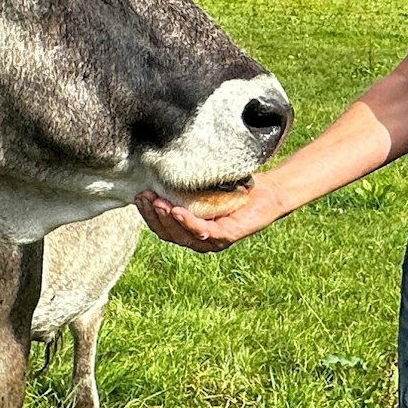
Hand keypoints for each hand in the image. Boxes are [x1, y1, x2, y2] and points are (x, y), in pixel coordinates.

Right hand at [135, 175, 292, 253]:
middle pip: (168, 233)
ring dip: (166, 219)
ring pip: (182, 235)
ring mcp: (213, 241)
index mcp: (191, 230)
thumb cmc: (236, 188)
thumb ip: (184, 185)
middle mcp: (200, 239)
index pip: (163, 228)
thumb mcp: (204, 186)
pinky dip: (187, 222)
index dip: (148, 214)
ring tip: (157, 202)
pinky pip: (202, 232)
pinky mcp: (227, 236)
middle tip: (145, 197)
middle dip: (153, 216)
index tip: (139, 196)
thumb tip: (158, 166)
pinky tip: (176, 211)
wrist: (269, 191)